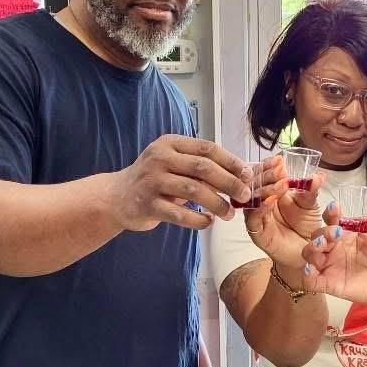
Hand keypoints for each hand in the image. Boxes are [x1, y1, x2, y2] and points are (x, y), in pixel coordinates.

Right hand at [108, 135, 252, 231]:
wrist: (117, 197)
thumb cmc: (155, 180)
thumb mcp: (174, 164)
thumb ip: (200, 166)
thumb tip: (240, 175)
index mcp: (170, 144)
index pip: (207, 148)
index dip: (231, 161)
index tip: (248, 174)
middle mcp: (159, 158)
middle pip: (203, 168)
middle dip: (229, 182)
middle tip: (244, 195)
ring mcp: (152, 181)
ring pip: (194, 190)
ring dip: (217, 204)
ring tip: (229, 215)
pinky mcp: (148, 205)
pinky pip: (179, 214)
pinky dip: (197, 220)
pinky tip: (208, 222)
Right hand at [245, 158, 324, 271]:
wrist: (308, 253)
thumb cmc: (305, 227)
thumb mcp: (309, 205)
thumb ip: (310, 191)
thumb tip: (318, 175)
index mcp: (271, 191)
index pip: (263, 174)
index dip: (269, 166)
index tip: (280, 160)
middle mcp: (261, 202)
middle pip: (255, 184)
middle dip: (267, 175)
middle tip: (280, 170)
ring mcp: (257, 216)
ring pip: (253, 199)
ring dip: (266, 189)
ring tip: (281, 184)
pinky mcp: (256, 233)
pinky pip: (253, 218)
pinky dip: (261, 208)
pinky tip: (271, 201)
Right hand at [301, 203, 366, 310]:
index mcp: (347, 235)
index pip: (332, 221)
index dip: (330, 214)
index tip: (335, 208)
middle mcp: (335, 249)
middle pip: (317, 237)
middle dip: (322, 233)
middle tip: (336, 233)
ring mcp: (331, 267)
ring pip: (310, 255)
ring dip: (311, 248)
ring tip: (321, 246)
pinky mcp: (331, 285)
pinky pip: (312, 281)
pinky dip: (307, 275)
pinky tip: (311, 270)